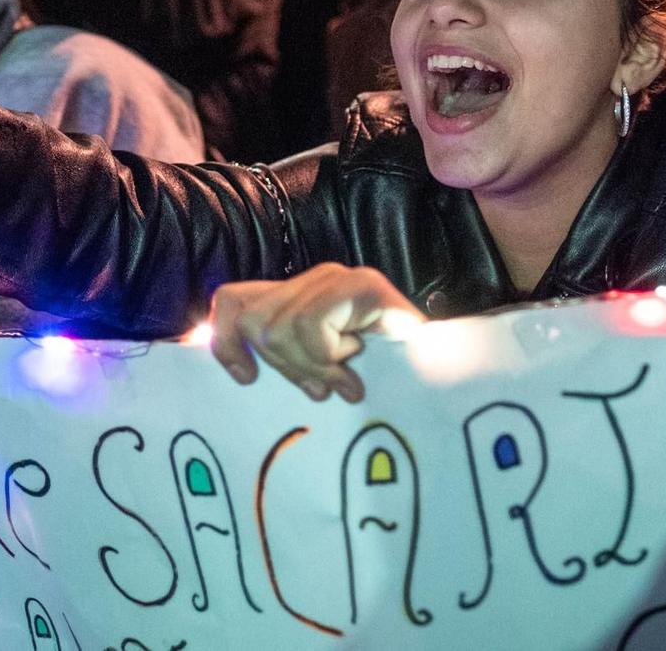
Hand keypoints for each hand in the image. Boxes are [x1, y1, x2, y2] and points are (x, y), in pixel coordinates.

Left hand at [206, 263, 422, 402]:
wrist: (440, 372)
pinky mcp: (362, 286)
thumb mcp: (318, 371)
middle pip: (254, 321)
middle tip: (321, 387)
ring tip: (343, 376)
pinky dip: (328, 353)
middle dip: (285, 366)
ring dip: (313, 364)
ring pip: (280, 327)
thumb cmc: (379, 379)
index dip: (225, 339)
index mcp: (298, 294)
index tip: (246, 379)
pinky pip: (312, 325)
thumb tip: (240, 370)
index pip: (232, 299)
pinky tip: (356, 356)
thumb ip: (286, 361)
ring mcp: (339, 278)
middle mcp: (314, 278)